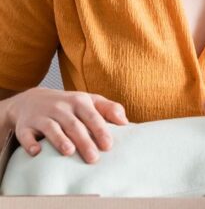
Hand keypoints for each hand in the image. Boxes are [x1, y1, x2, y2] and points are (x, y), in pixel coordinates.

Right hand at [6, 88, 128, 163]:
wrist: (32, 99)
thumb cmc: (69, 105)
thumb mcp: (89, 101)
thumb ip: (109, 109)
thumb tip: (125, 122)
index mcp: (79, 101)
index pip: (92, 116)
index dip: (100, 130)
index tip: (108, 146)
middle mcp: (61, 107)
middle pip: (74, 125)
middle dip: (84, 141)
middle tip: (93, 158)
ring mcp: (42, 116)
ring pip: (52, 128)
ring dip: (60, 140)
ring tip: (69, 152)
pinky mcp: (25, 126)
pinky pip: (26, 135)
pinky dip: (30, 143)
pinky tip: (36, 152)